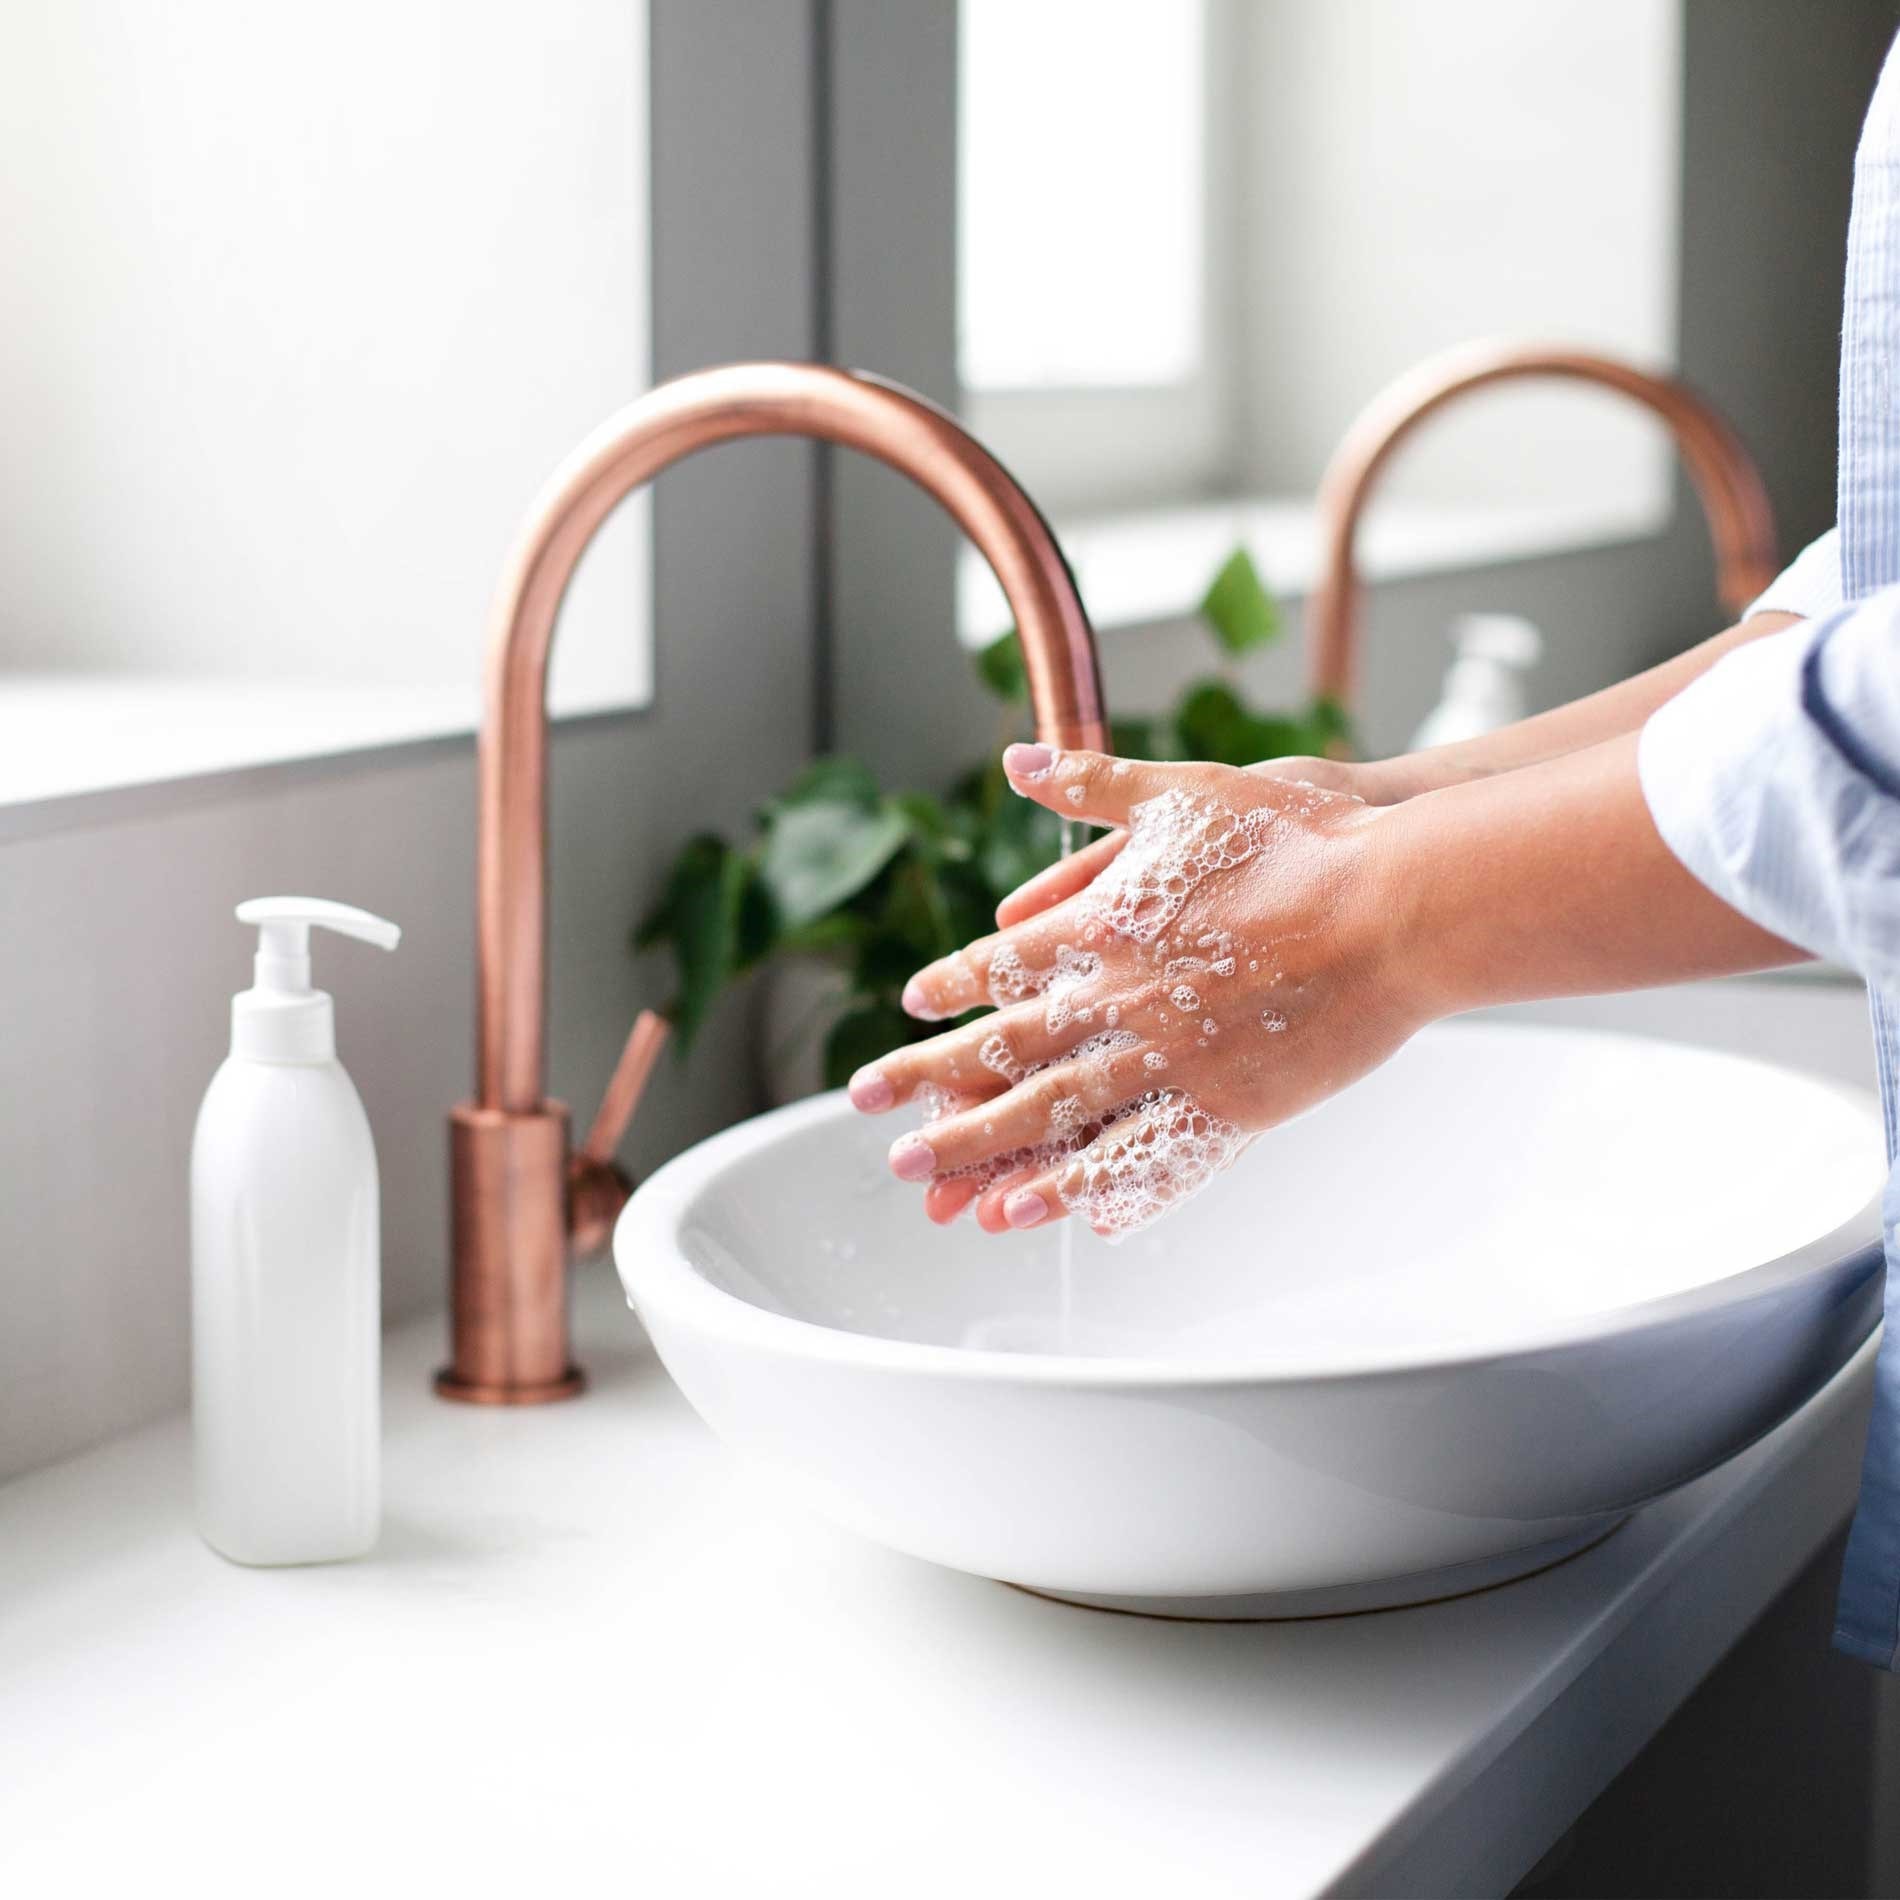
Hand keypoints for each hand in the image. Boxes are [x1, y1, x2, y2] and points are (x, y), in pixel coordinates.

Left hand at [845, 744, 1425, 1236]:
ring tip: (917, 1175)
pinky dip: (1072, 1185)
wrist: (1399, 902)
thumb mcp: (1186, 790)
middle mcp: (1121, 996)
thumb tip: (1015, 761)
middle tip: (864, 1105)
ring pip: (1049, 1111)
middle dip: (926, 1078)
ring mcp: (1169, 1057)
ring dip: (976, 1144)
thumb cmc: (1301, 837)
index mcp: (1108, 923)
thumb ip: (1094, 784)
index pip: (1001, 963)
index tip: (908, 1004)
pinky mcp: (1225, 1105)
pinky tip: (1025, 1210)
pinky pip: (1131, 1156)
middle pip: (1003, 1047)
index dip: (950, 985)